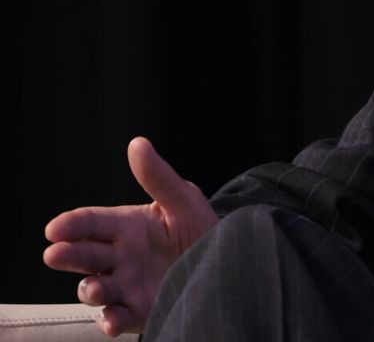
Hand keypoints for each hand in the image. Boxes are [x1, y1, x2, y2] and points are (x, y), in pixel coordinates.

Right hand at [43, 137, 218, 336]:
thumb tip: (137, 143)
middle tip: (56, 254)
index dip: (71, 225)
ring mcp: (126, 285)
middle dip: (68, 255)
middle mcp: (120, 257)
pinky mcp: (139, 311)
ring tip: (95, 288)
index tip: (56, 228)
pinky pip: (117, 318)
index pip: (90, 223)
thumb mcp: (184, 201)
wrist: (227, 264)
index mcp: (126, 227)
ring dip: (90, 290)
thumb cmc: (201, 229)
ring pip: (95, 289)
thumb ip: (158, 177)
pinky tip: (112, 320)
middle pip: (85, 256)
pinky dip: (110, 321)